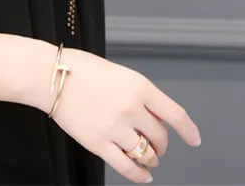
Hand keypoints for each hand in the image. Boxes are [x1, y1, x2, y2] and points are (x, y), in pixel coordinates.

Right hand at [52, 49, 200, 183]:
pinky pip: (126, 167)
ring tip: (149, 158)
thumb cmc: (79, 69)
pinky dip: (139, 174)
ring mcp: (115, 128)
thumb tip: (153, 117)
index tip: (194, 139)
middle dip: (161, 144)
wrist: (50, 76)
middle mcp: (131, 108)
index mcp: (139, 87)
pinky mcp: (98, 143)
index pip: (175, 114)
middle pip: (159, 136)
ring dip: (150, 158)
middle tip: (158, 145)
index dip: (188, 130)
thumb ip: (139, 95)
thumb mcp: (119, 74)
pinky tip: (143, 175)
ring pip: (145, 153)